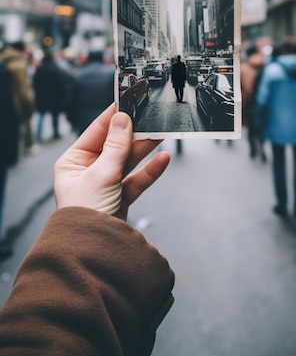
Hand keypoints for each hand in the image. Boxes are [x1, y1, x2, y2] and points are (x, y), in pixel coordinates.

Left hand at [54, 104, 169, 219]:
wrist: (92, 254)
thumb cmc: (84, 215)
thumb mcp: (101, 174)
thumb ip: (116, 146)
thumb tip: (121, 119)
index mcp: (72, 162)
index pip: (95, 132)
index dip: (113, 117)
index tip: (128, 101)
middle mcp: (86, 172)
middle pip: (114, 145)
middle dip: (134, 133)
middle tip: (151, 118)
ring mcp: (104, 185)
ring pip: (128, 161)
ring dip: (144, 149)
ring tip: (162, 134)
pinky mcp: (119, 199)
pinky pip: (136, 180)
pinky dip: (150, 171)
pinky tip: (163, 159)